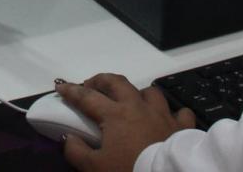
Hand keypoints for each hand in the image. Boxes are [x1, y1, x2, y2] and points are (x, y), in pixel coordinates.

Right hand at [55, 74, 195, 170]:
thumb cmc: (129, 170)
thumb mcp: (95, 168)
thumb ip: (77, 152)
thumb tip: (68, 138)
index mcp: (115, 114)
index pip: (87, 97)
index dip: (71, 91)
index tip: (61, 87)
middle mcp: (138, 106)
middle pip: (117, 83)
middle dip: (102, 80)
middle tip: (92, 85)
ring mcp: (162, 114)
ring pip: (149, 92)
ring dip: (137, 93)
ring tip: (131, 101)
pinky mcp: (181, 126)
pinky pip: (180, 112)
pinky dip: (172, 113)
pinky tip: (168, 118)